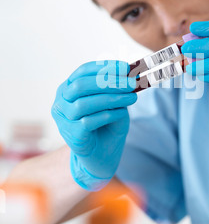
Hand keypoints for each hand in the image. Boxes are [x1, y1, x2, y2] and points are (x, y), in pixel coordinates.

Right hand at [51, 60, 136, 190]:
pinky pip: (88, 122)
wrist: (102, 156)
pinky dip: (108, 115)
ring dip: (112, 98)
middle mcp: (61, 103)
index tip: (125, 67)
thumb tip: (129, 74)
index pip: (82, 71)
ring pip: (84, 104)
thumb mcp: (113, 102)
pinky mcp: (72, 135)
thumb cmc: (106, 125)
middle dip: (109, 82)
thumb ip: (116, 89)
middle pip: (80, 86)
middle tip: (131, 83)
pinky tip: (122, 113)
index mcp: (68, 89)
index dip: (104, 67)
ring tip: (132, 97)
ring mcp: (63, 120)